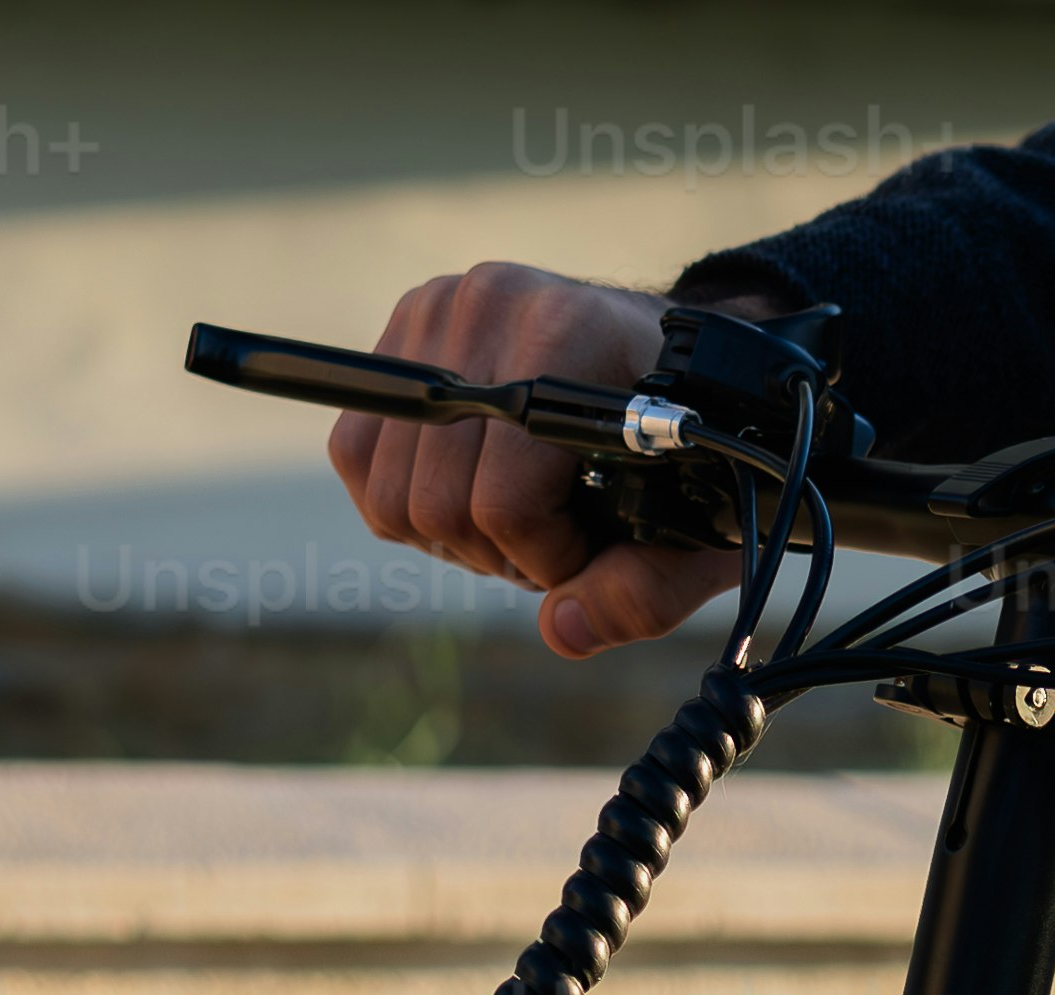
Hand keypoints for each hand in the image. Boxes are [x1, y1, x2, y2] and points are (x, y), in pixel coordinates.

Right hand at [319, 265, 742, 658]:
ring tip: (514, 515)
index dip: (546, 560)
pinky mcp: (399, 330)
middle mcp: (489, 304)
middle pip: (438, 505)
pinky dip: (405, 500)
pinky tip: (469, 491)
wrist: (667, 355)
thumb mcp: (699, 526)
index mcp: (568, 335)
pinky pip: (355, 455)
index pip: (505, 500)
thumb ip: (643, 591)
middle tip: (551, 538)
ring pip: (389, 491)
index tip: (589, 551)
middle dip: (498, 552)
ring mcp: (434, 310)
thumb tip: (562, 630)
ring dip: (448, 534)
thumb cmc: (685, 443)